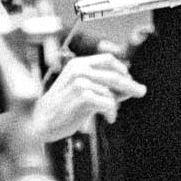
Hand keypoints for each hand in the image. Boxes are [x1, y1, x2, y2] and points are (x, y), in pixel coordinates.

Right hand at [31, 53, 145, 141]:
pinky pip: (108, 103)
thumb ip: (104, 87)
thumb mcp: (82, 90)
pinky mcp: (82, 97)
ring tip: (110, 114)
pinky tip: (109, 118)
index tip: (129, 78)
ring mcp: (80, 82)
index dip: (122, 69)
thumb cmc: (62, 107)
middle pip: (115, 74)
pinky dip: (112, 112)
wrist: (40, 121)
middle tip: (141, 91)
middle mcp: (79, 70)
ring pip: (112, 92)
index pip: (108, 59)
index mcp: (78, 64)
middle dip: (130, 84)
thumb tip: (131, 87)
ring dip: (115, 105)